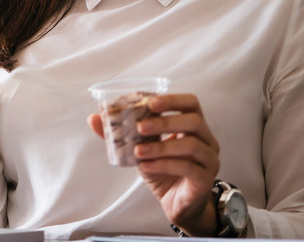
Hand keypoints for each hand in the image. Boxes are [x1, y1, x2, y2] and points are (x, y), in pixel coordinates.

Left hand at [87, 93, 220, 235]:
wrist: (176, 204)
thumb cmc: (163, 171)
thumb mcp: (141, 149)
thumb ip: (122, 134)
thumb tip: (93, 118)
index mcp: (193, 127)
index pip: (191, 103)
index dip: (172, 100)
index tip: (150, 102)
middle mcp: (207, 140)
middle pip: (193, 121)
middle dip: (164, 122)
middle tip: (139, 127)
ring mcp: (209, 159)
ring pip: (191, 144)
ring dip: (161, 146)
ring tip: (138, 151)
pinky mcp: (205, 179)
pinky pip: (187, 167)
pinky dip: (164, 164)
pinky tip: (146, 167)